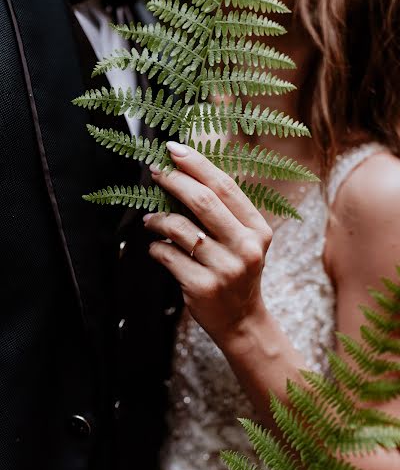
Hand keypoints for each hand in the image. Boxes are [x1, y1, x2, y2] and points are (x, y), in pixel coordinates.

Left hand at [143, 141, 271, 346]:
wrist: (240, 320)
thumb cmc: (237, 271)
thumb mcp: (244, 241)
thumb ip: (224, 213)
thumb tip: (185, 174)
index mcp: (257, 230)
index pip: (225, 187)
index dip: (197, 164)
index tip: (174, 149)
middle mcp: (246, 247)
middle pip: (203, 201)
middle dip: (173, 180)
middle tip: (155, 171)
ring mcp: (225, 269)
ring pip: (179, 229)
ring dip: (157, 219)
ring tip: (150, 220)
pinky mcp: (202, 287)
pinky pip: (167, 255)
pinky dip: (155, 247)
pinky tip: (156, 247)